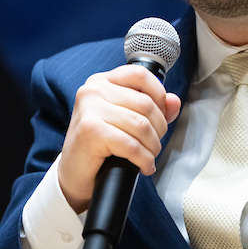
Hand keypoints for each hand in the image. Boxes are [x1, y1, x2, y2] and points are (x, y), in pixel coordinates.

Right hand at [58, 64, 181, 212]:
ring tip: (149, 156)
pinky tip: (144, 166)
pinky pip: (132, 145)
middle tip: (154, 144)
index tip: (161, 115)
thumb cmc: (98, 146)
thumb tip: (174, 102)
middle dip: (159, 129)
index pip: (139, 74)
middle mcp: (93, 91)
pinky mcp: (92, 131)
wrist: (73, 173)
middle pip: (145, 104)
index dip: (159, 94)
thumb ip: (152, 107)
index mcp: (101, 82)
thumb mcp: (125, 120)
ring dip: (153, 147)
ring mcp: (90, 109)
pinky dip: (144, 160)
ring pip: (141, 125)